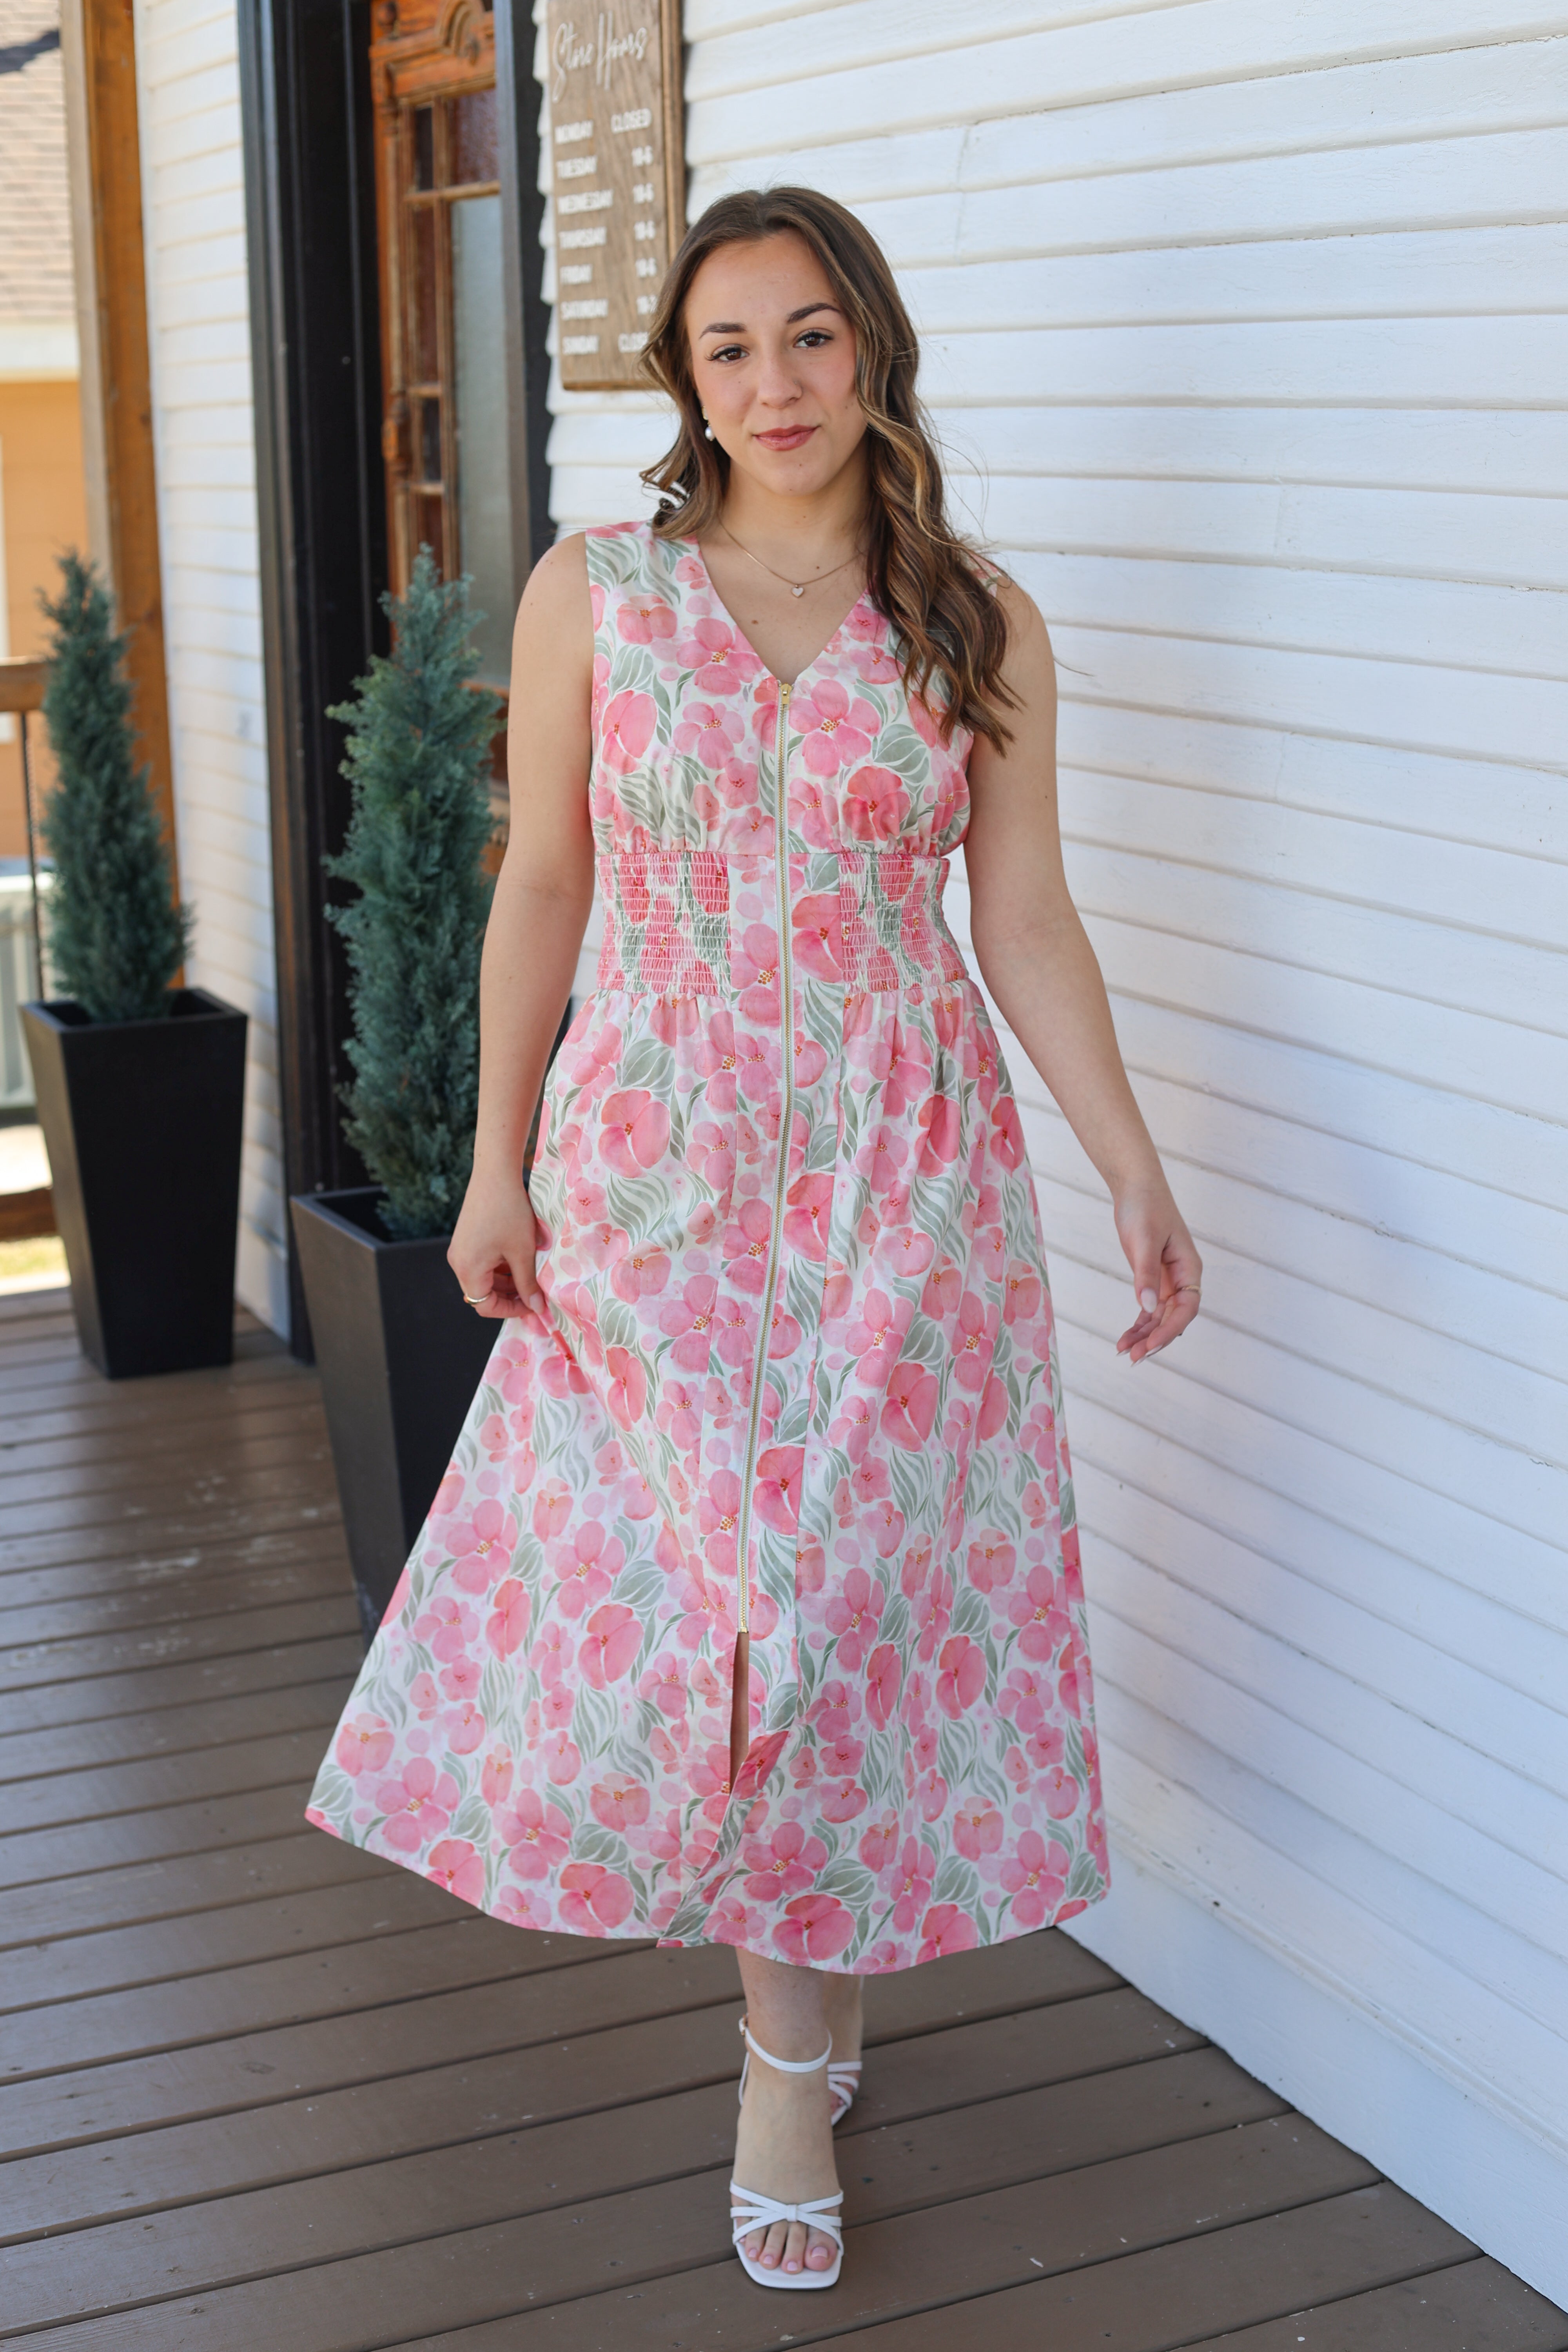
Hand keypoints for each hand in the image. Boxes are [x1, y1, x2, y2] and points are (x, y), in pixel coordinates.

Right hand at [447, 1166, 546, 1322]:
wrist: (495, 1174)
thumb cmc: (510, 1212)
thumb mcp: (523, 1251)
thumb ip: (528, 1283)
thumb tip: (537, 1308)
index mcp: (467, 1270)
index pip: (485, 1306)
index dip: (511, 1311)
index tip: (534, 1305)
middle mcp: (458, 1262)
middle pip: (483, 1293)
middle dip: (511, 1296)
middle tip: (537, 1293)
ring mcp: (460, 1250)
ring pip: (484, 1279)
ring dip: (507, 1281)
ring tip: (532, 1274)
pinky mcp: (466, 1239)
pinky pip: (482, 1263)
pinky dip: (500, 1267)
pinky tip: (520, 1258)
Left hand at [1112, 1182, 1201, 1363]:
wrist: (1136, 1188)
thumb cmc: (1145, 1208)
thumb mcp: (1144, 1241)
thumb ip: (1145, 1274)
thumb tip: (1148, 1307)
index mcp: (1189, 1268)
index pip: (1187, 1308)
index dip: (1170, 1329)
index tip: (1151, 1346)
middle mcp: (1182, 1278)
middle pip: (1173, 1318)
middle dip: (1155, 1339)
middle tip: (1134, 1358)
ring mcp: (1167, 1281)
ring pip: (1159, 1317)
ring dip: (1145, 1336)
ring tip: (1124, 1352)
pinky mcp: (1151, 1279)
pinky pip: (1148, 1309)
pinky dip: (1138, 1324)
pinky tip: (1125, 1339)